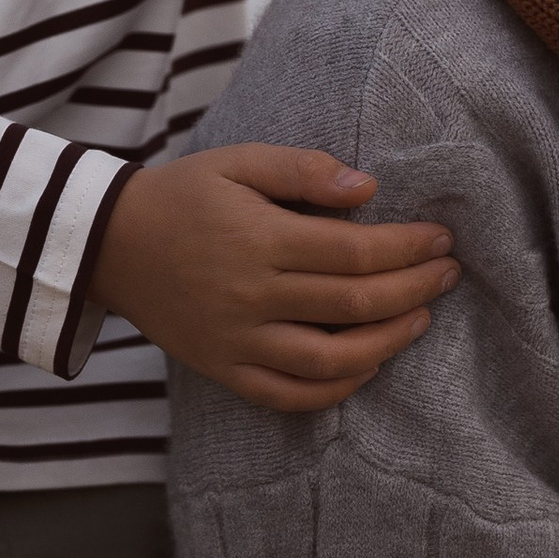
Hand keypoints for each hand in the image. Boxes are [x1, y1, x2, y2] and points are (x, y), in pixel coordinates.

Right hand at [92, 148, 458, 412]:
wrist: (110, 244)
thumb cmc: (184, 195)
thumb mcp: (239, 161)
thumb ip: (303, 169)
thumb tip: (368, 188)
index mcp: (261, 239)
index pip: (356, 252)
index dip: (408, 248)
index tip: (441, 239)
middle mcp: (252, 296)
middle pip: (354, 305)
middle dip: (414, 289)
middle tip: (447, 274)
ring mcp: (237, 341)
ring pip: (330, 361)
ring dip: (388, 344)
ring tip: (420, 319)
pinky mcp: (224, 369)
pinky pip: (288, 395)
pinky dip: (335, 390)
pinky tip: (367, 367)